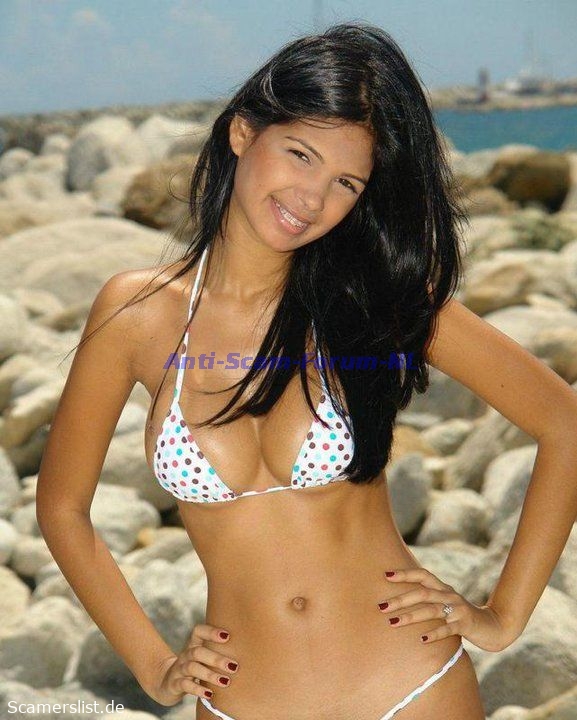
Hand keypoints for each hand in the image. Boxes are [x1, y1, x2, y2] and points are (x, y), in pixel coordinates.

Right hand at [148, 624, 238, 705]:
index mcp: (193, 644)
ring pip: (192, 668)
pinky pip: (185, 685)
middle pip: (198, 652)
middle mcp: (186, 654)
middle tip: (234, 666)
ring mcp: (179, 669)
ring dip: (210, 674)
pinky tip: (210, 694)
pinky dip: (198, 689)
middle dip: (216, 659)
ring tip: (225, 681)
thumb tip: (247, 651)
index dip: (211, 632)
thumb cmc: (194, 667)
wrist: (167, 682)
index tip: (227, 636)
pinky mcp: (175, 684)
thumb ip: (217, 651)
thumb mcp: (202, 657)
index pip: (198, 631)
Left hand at [377, 568, 516, 652]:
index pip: (422, 575)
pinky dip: (435, 634)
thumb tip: (399, 599)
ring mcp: (458, 609)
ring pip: (432, 610)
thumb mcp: (445, 603)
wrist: (492, 626)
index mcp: (443, 588)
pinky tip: (422, 640)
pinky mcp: (465, 625)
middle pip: (422, 593)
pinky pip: (448, 629)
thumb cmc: (461, 615)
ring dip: (411, 616)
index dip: (405, 573)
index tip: (386, 574)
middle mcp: (449, 595)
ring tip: (393, 622)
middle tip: (382, 607)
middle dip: (401, 599)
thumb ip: (428, 600)